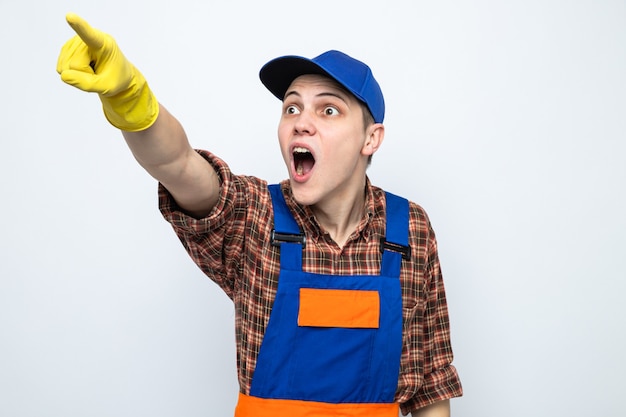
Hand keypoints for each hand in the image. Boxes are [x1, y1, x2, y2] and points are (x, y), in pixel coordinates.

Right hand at [57, 13, 158, 130]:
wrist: (117, 75)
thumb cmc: (116, 78)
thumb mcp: (107, 87)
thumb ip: (86, 83)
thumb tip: (63, 75)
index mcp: (103, 43)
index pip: (89, 35)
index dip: (79, 26)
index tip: (70, 16)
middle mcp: (86, 39)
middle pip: (75, 65)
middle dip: (85, 75)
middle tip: (98, 72)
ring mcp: (74, 42)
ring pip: (66, 67)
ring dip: (79, 74)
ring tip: (93, 68)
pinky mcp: (67, 48)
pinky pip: (62, 68)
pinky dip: (72, 73)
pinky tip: (84, 68)